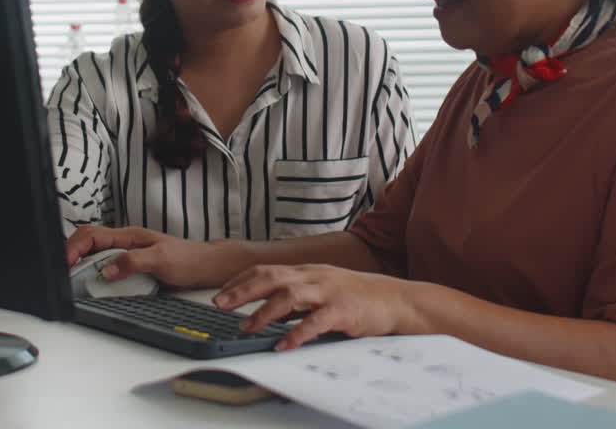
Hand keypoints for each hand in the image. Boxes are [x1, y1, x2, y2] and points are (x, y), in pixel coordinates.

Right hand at [65, 225, 243, 288]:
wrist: (207, 267)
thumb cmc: (189, 259)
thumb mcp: (162, 260)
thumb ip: (134, 262)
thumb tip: (108, 269)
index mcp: (129, 236)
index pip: (91, 235)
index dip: (73, 247)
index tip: (64, 263)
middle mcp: (125, 244)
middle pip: (87, 242)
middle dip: (70, 254)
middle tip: (62, 274)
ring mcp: (127, 255)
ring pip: (94, 255)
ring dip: (80, 265)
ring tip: (70, 279)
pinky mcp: (131, 268)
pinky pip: (105, 267)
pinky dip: (93, 274)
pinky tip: (90, 283)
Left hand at [213, 264, 411, 350]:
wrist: (396, 299)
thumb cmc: (357, 296)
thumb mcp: (322, 290)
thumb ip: (296, 298)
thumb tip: (266, 309)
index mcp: (307, 272)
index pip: (266, 270)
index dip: (240, 281)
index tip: (220, 293)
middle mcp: (314, 277)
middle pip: (271, 277)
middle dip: (242, 291)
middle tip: (219, 305)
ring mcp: (328, 292)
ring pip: (290, 296)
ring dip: (264, 312)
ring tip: (246, 328)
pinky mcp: (343, 311)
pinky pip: (316, 322)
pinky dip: (297, 334)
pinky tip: (283, 345)